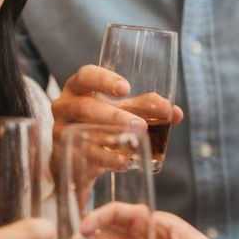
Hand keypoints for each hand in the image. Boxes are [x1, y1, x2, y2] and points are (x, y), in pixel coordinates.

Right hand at [51, 65, 183, 177]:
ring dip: (111, 137)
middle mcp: (65, 107)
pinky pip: (85, 156)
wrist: (75, 157)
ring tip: (135, 142)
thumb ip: (145, 108)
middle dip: (113, 115)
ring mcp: (62, 131)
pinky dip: (107, 159)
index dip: (104, 80)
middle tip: (140, 124)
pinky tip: (124, 162)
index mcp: (77, 88)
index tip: (126, 88)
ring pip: (83, 132)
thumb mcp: (119, 111)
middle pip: (84, 107)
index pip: (86, 76)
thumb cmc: (98, 123)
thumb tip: (176, 113)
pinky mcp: (65, 154)